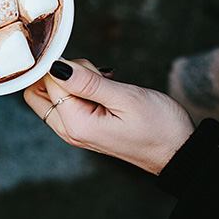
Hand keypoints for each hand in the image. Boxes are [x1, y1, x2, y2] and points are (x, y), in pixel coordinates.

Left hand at [23, 59, 195, 174]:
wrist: (179, 152)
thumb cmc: (160, 127)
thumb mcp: (126, 98)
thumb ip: (88, 82)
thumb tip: (56, 66)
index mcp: (75, 125)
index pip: (47, 82)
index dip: (67, 67)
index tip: (92, 70)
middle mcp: (68, 131)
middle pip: (38, 92)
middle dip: (60, 74)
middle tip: (94, 75)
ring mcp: (74, 131)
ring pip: (52, 95)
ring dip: (73, 81)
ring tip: (105, 83)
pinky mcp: (83, 128)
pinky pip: (68, 103)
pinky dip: (81, 90)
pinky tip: (105, 88)